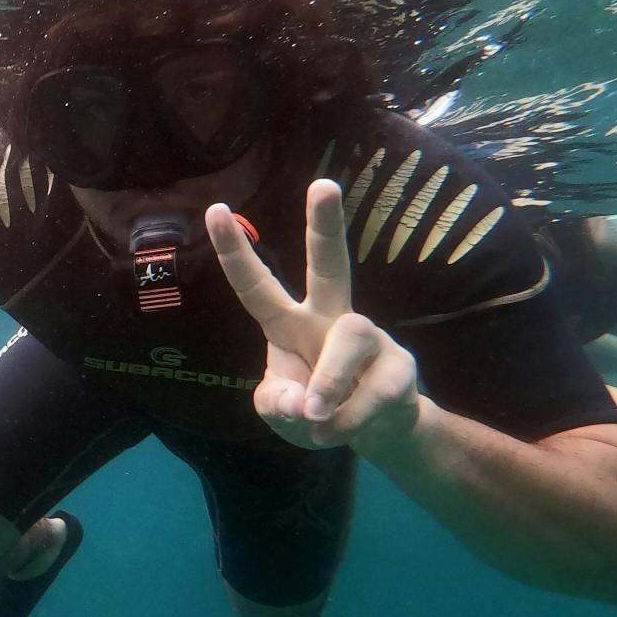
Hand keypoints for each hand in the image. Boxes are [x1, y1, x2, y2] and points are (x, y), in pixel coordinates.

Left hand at [207, 179, 421, 455]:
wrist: (379, 433)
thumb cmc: (318, 412)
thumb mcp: (281, 414)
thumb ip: (276, 406)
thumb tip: (302, 402)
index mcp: (289, 324)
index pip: (257, 286)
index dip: (235, 252)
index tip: (215, 209)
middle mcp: (331, 318)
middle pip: (330, 265)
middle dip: (325, 225)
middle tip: (322, 183)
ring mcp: (369, 338)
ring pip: (348, 342)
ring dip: (329, 386)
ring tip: (315, 419)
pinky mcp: (400, 366)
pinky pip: (371, 392)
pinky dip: (348, 421)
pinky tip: (337, 431)